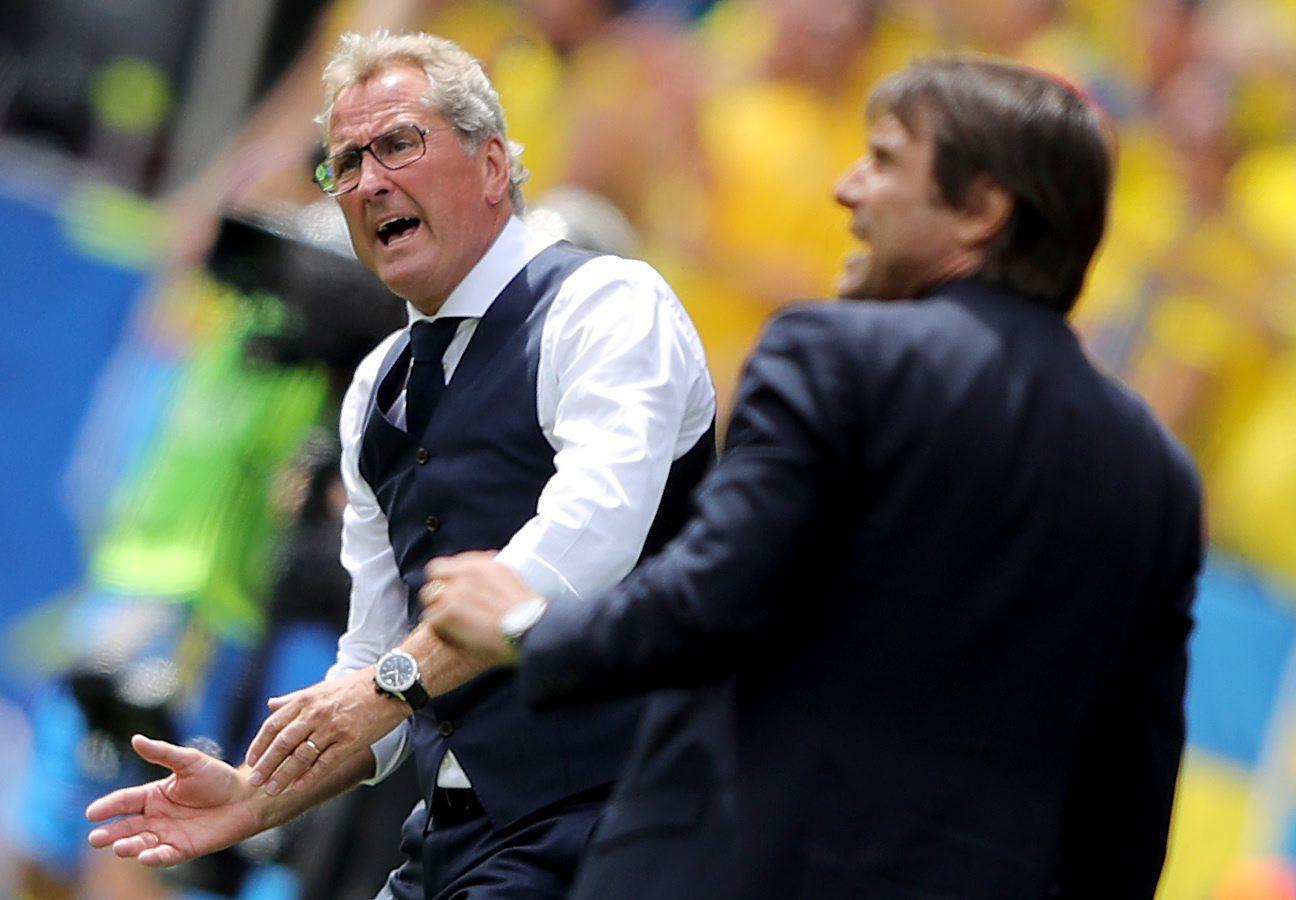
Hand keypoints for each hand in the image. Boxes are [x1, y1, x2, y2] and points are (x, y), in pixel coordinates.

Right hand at [86, 734, 259, 866]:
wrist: (247, 796)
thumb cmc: (218, 777)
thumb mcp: (189, 761)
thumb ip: (162, 753)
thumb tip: (136, 739)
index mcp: (154, 795)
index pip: (125, 801)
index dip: (108, 807)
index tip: (91, 813)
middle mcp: (156, 817)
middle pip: (127, 826)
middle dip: (110, 833)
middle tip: (95, 838)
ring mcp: (168, 834)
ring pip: (141, 844)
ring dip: (129, 846)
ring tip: (119, 847)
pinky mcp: (183, 849)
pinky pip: (165, 856)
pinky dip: (154, 857)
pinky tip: (145, 857)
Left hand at [243, 666, 404, 795]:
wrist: (391, 685)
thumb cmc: (356, 687)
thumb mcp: (321, 688)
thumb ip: (294, 698)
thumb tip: (270, 705)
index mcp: (306, 700)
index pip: (273, 725)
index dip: (259, 745)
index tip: (251, 760)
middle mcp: (315, 713)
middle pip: (282, 743)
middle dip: (266, 765)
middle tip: (254, 782)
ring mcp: (332, 728)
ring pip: (301, 756)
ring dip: (283, 775)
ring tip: (272, 790)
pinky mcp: (350, 740)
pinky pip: (325, 762)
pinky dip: (310, 776)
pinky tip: (299, 786)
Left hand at [421, 552, 532, 665]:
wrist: (533, 631)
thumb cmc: (528, 613)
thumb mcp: (509, 580)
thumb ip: (486, 574)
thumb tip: (471, 576)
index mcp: (482, 565)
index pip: (443, 565)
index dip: (444, 579)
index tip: (450, 591)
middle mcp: (466, 574)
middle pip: (432, 578)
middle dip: (438, 594)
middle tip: (449, 610)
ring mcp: (454, 593)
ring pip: (429, 600)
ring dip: (438, 612)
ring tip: (454, 626)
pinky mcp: (448, 614)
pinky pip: (431, 620)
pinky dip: (440, 630)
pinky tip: (456, 637)